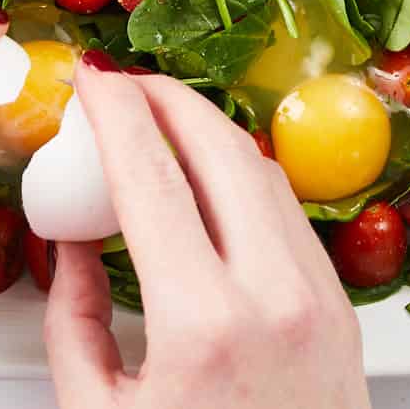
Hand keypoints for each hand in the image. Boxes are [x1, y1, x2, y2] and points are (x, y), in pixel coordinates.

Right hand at [44, 57, 371, 408]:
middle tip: (128, 85)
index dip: (117, 114)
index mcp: (204, 326)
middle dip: (170, 98)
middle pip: (222, 151)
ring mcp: (318, 300)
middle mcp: (275, 300)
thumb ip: (71, 320)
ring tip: (165, 120)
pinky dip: (246, 174)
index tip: (93, 82)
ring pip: (265, 172)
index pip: (153, 179)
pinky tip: (213, 174)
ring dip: (211, 131)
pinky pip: (290, 213)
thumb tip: (69, 246)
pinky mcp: (340, 308)